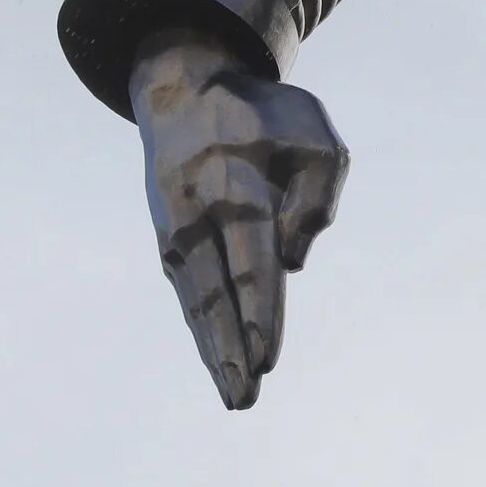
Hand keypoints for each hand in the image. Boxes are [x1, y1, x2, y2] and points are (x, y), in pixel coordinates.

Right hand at [128, 30, 348, 409]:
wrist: (185, 88)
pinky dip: (202, 330)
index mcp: (238, 183)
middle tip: (245, 398)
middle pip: (216, 294)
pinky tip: (218, 363)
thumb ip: (316, 198)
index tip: (267, 358)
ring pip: (196, 302)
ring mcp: (177, 229)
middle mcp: (199, 213)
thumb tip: (291, 263)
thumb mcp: (315, 136)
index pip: (251, 260)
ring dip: (215, 352)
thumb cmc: (266, 117)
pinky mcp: (168, 239)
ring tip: (235, 397)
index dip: (260, 312)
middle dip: (232, 350)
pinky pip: (188, 293)